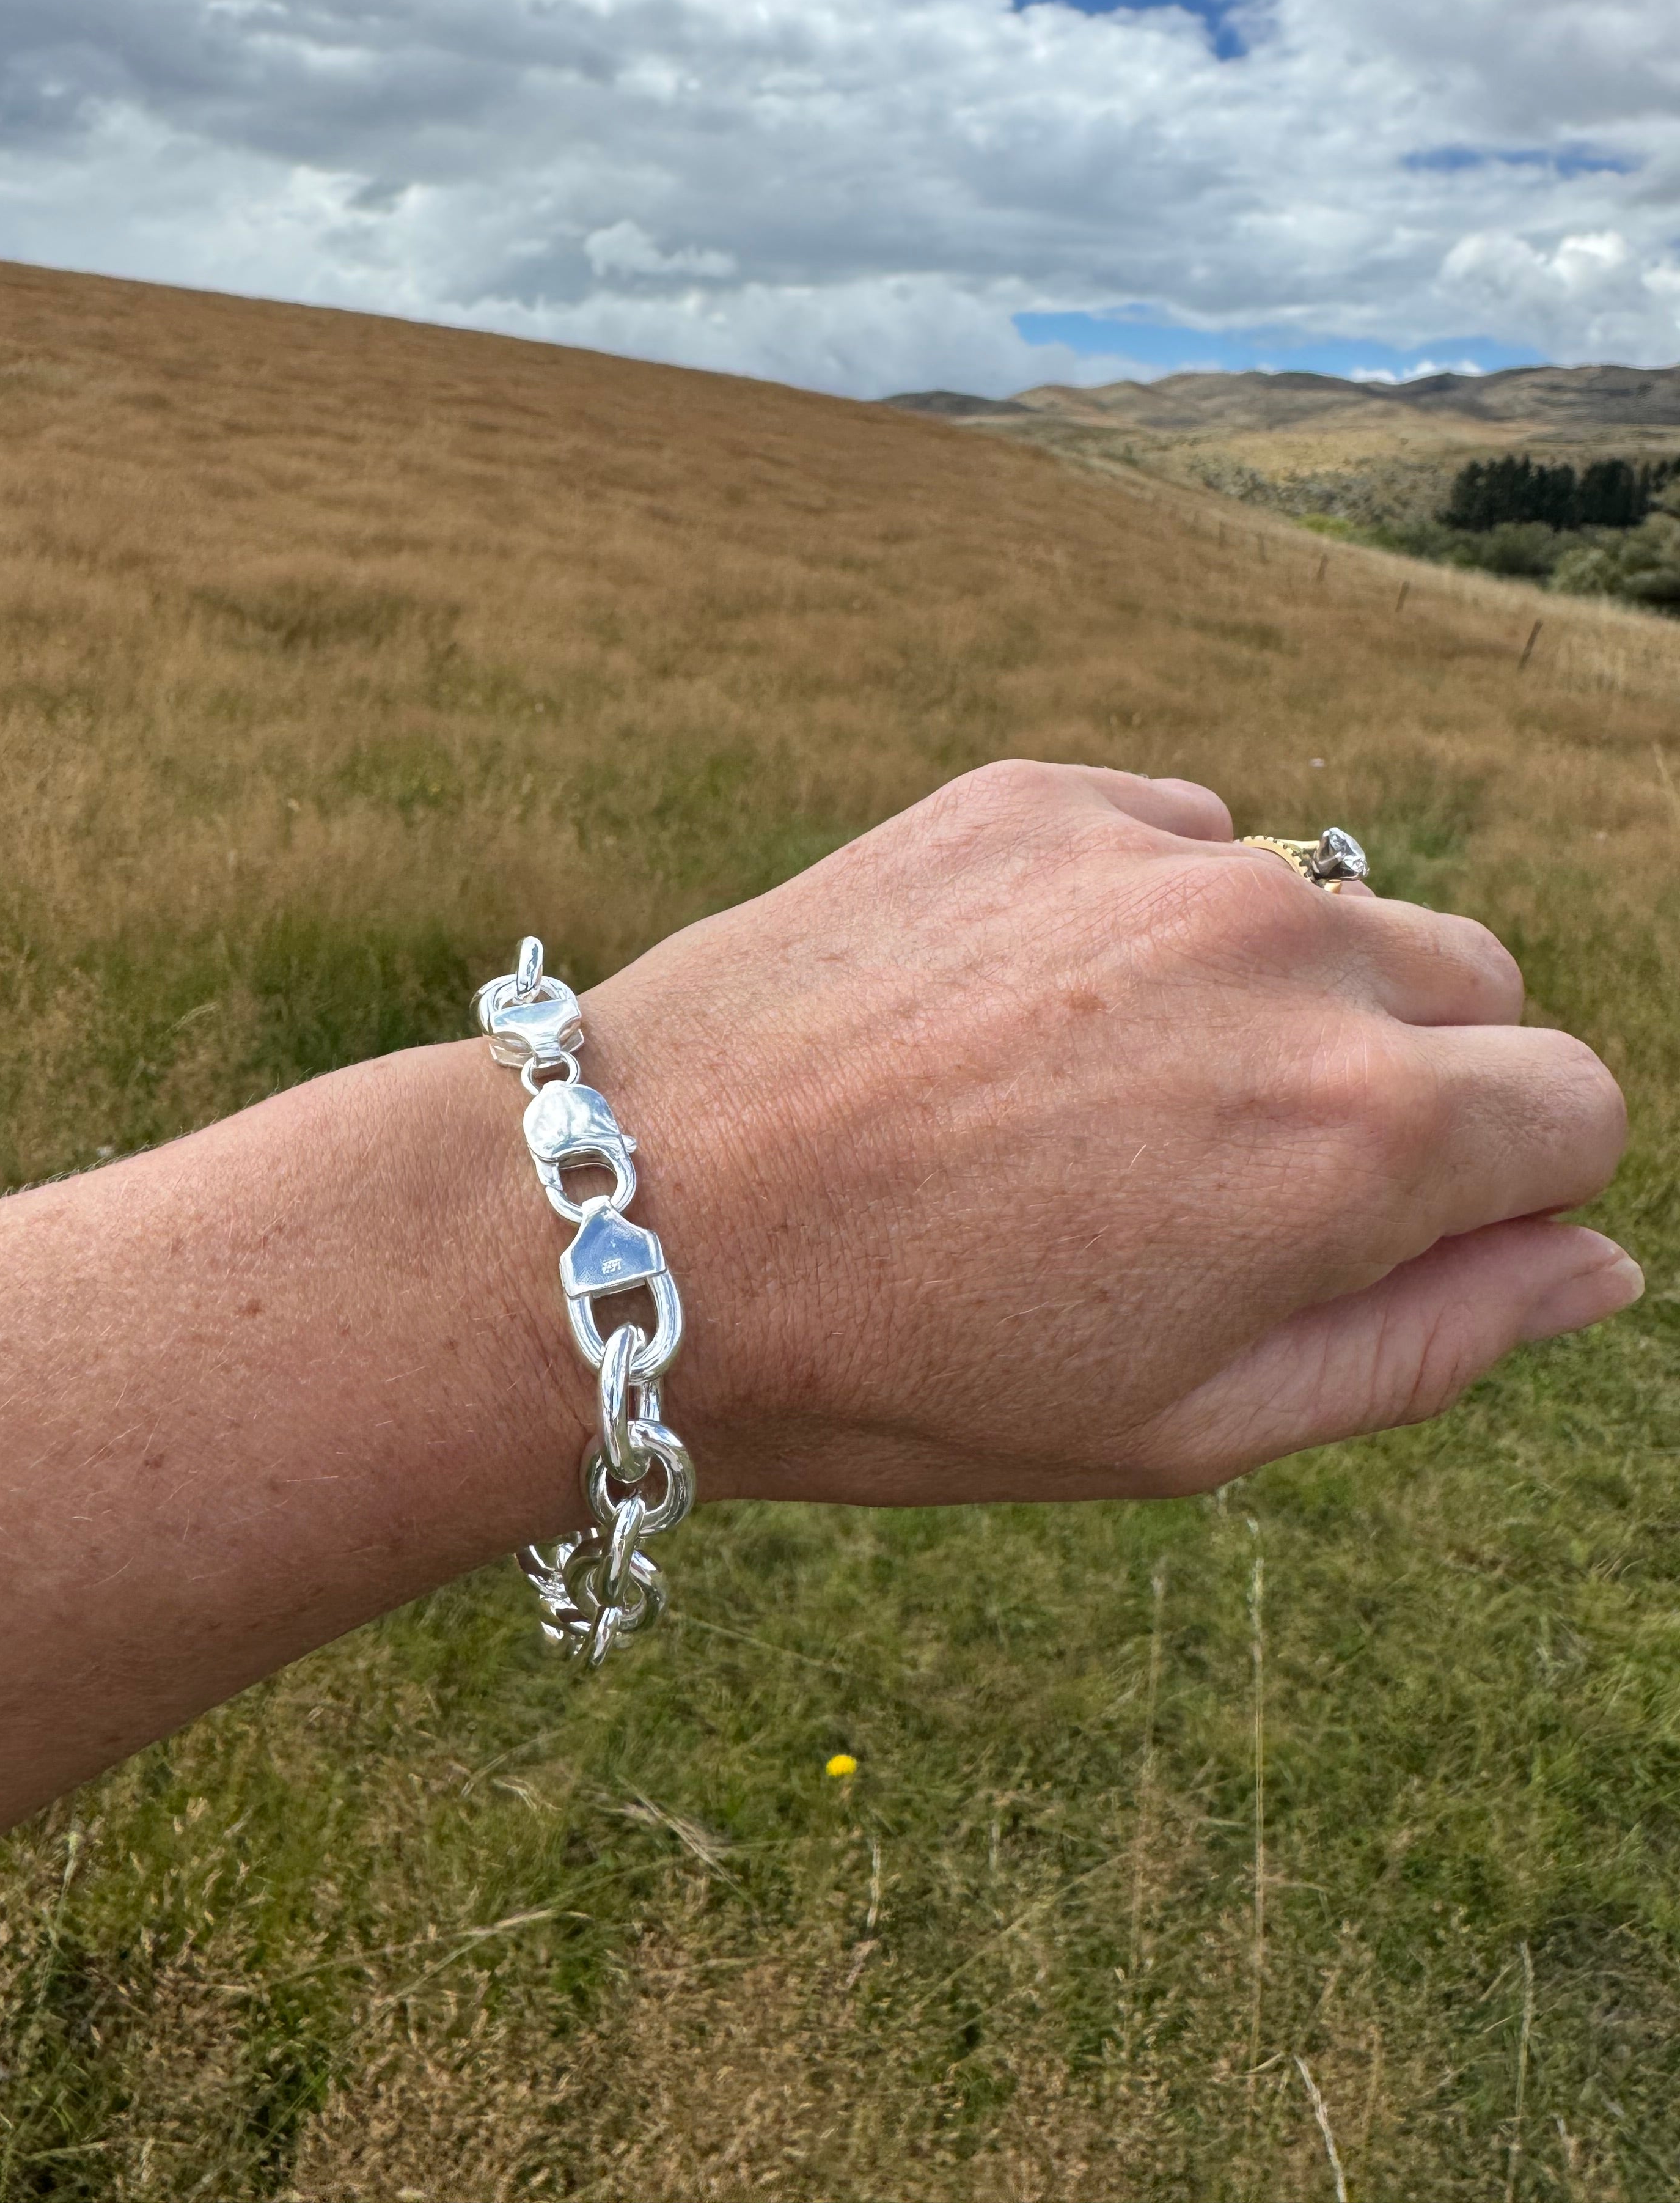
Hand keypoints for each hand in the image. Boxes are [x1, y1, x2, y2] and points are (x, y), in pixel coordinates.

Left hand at [582, 761, 1636, 1503]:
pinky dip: (1149, 917)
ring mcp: (1152, 856)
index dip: (1495, 1190)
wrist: (641, 1225)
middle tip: (1230, 1178)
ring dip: (1273, 991)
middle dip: (1411, 1079)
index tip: (1373, 1234)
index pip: (1572, 1108)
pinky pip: (1180, 837)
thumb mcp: (1194, 1428)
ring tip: (1104, 1097)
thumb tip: (1594, 1260)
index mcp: (1358, 1130)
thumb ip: (1434, 1340)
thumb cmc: (912, 1364)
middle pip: (1472, 982)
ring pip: (1326, 902)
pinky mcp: (1033, 798)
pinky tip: (1025, 1013)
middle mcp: (1285, 951)